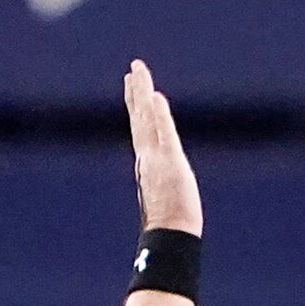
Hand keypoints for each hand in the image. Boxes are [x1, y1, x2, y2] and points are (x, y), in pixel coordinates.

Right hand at [125, 59, 203, 233]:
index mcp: (147, 162)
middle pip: (140, 117)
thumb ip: (161, 184)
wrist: (169, 236)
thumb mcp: (164, 196)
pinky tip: (157, 96)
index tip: (135, 86)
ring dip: (143, 94)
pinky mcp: (170, 163)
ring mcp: (156, 158)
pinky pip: (164, 133)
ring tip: (138, 71)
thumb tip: (161, 181)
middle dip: (137, 91)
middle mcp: (147, 156)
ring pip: (147, 119)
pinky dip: (159, 114)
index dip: (138, 105)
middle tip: (134, 69)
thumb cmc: (169, 223)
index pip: (142, 127)